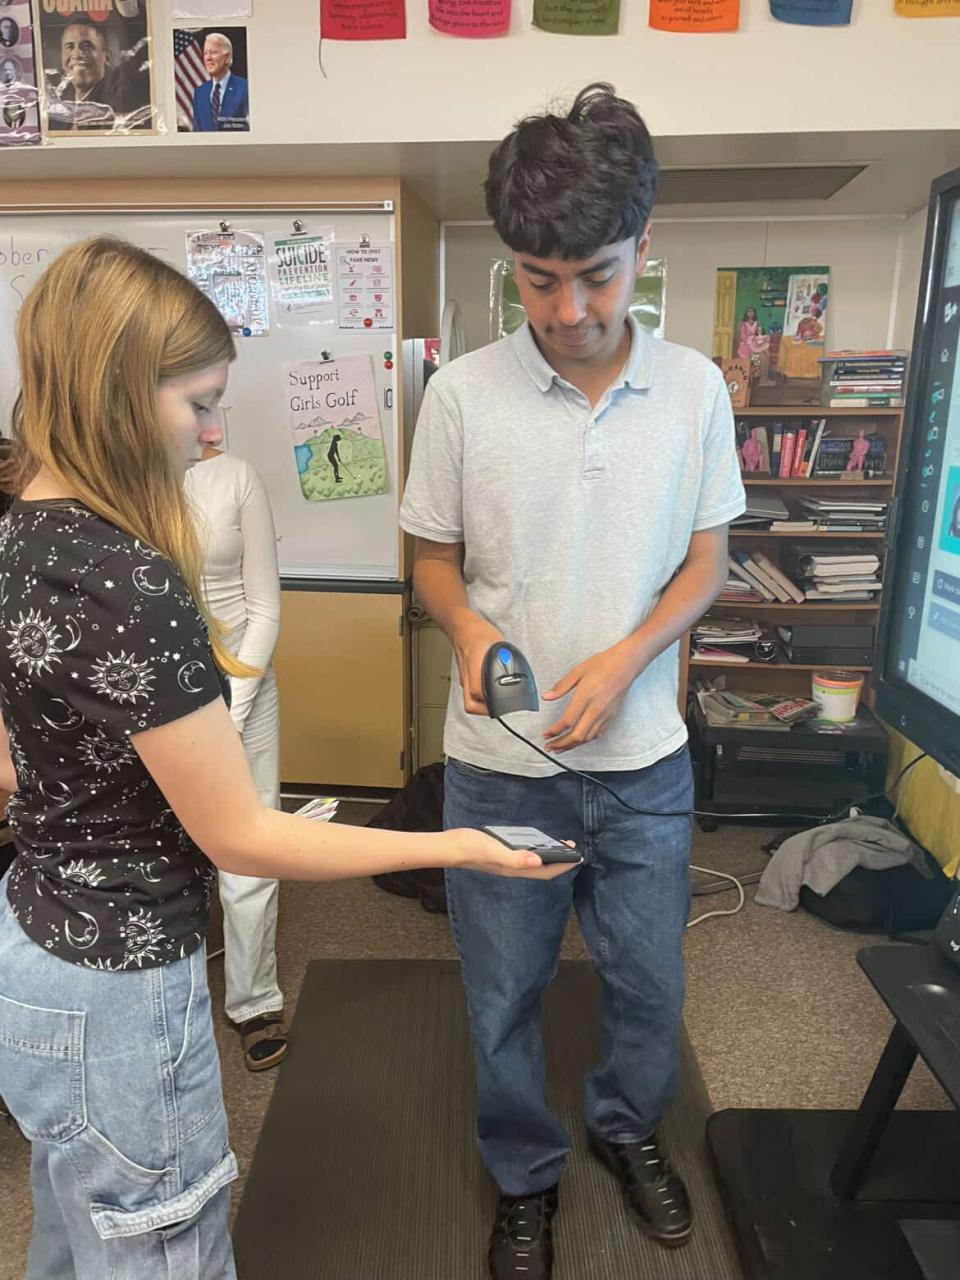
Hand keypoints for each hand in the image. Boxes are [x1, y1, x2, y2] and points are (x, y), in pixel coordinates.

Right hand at [446, 828, 577, 879]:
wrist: (452, 847)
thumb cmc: (472, 848)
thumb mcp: (494, 850)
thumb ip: (515, 858)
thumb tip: (538, 861)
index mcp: (515, 868)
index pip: (546, 871)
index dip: (563, 865)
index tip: (578, 857)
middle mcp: (514, 868)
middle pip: (542, 869)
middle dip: (559, 861)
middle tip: (571, 848)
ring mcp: (507, 863)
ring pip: (534, 863)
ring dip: (548, 857)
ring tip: (558, 846)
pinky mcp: (502, 855)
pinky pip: (525, 856)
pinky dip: (535, 852)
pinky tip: (534, 843)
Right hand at [451, 614, 503, 715]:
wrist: (461, 626)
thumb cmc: (477, 631)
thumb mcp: (497, 644)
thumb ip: (505, 659)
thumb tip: (514, 670)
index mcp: (475, 670)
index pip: (479, 694)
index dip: (490, 703)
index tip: (502, 704)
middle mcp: (467, 677)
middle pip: (471, 704)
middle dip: (485, 710)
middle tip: (499, 707)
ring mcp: (464, 677)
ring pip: (470, 698)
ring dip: (482, 703)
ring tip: (496, 700)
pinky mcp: (465, 675)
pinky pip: (471, 689)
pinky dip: (481, 692)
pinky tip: (490, 685)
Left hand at [541, 641, 644, 752]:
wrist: (626, 664)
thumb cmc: (604, 664)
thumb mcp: (578, 671)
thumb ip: (561, 686)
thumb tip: (547, 696)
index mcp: (586, 696)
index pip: (567, 721)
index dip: (555, 731)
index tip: (546, 734)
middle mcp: (596, 708)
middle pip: (577, 735)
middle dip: (561, 744)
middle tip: (550, 746)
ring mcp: (605, 714)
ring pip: (588, 738)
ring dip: (572, 745)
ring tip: (560, 747)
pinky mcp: (611, 716)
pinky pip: (597, 733)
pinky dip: (585, 740)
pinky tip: (578, 740)